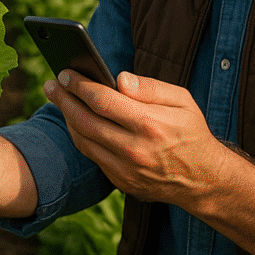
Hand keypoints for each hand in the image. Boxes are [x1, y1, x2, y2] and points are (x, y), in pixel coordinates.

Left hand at [44, 70, 226, 206]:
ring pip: (83, 140)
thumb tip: (119, 78)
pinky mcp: (120, 181)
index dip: (80, 85)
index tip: (65, 73)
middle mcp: (134, 149)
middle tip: (51, 84)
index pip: (103, 100)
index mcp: (150, 124)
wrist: (203, 180)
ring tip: (58, 99)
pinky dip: (79, 136)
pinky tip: (75, 120)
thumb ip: (150, 88)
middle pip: (85, 121)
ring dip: (67, 118)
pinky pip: (91, 155)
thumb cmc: (192, 132)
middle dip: (64, 99)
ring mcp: (125, 169)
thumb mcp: (183, 100)